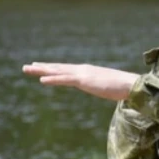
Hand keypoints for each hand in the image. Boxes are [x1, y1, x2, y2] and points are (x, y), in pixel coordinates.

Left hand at [22, 62, 139, 100]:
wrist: (132, 85)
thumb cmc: (124, 87)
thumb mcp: (108, 88)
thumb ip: (102, 88)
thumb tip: (104, 92)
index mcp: (88, 72)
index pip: (66, 70)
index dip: (52, 68)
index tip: (41, 67)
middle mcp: (83, 70)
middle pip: (58, 68)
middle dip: (42, 67)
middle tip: (26, 67)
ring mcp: (83, 74)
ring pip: (57, 71)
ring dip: (41, 71)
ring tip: (27, 69)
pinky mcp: (84, 81)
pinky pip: (65, 80)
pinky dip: (52, 79)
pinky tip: (41, 80)